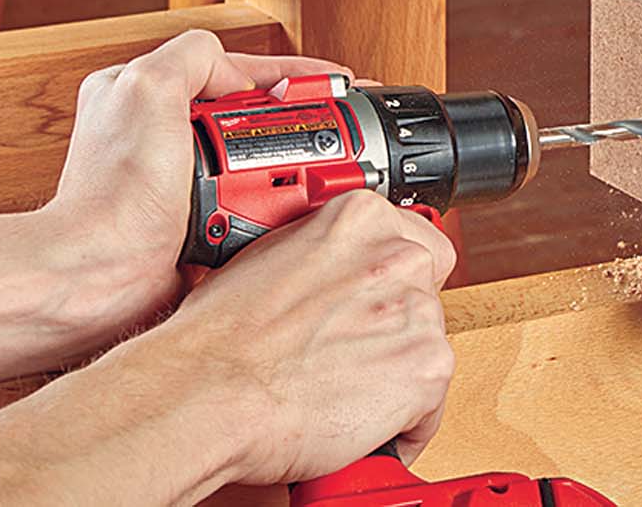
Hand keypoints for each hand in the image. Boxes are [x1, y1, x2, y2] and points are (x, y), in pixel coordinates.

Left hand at [36, 29, 346, 344]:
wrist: (99, 274)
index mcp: (148, 96)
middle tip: (340, 130)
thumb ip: (193, 56)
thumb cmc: (110, 194)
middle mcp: (165, 138)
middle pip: (255, 117)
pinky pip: (255, 207)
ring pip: (261, 163)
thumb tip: (240, 69)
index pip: (237, 72)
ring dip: (296, 168)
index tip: (332, 84)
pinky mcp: (200, 224)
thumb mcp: (147, 88)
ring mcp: (184, 185)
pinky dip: (279, 207)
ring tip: (325, 171)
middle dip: (301, 122)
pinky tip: (298, 208)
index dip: (291, 76)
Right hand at [153, 189, 457, 483]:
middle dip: (395, 328)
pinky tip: (361, 422)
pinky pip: (430, 405)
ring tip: (344, 391)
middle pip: (426, 296)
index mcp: (361, 219)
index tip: (384, 303)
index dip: (396, 284)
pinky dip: (403, 423)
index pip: (415, 243)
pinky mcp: (427, 368)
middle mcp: (398, 257)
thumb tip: (334, 274)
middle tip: (354, 353)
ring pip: (427, 347)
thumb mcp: (273, 257)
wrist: (211, 390)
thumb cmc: (222, 336)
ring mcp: (418, 311)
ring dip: (395, 373)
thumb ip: (324, 256)